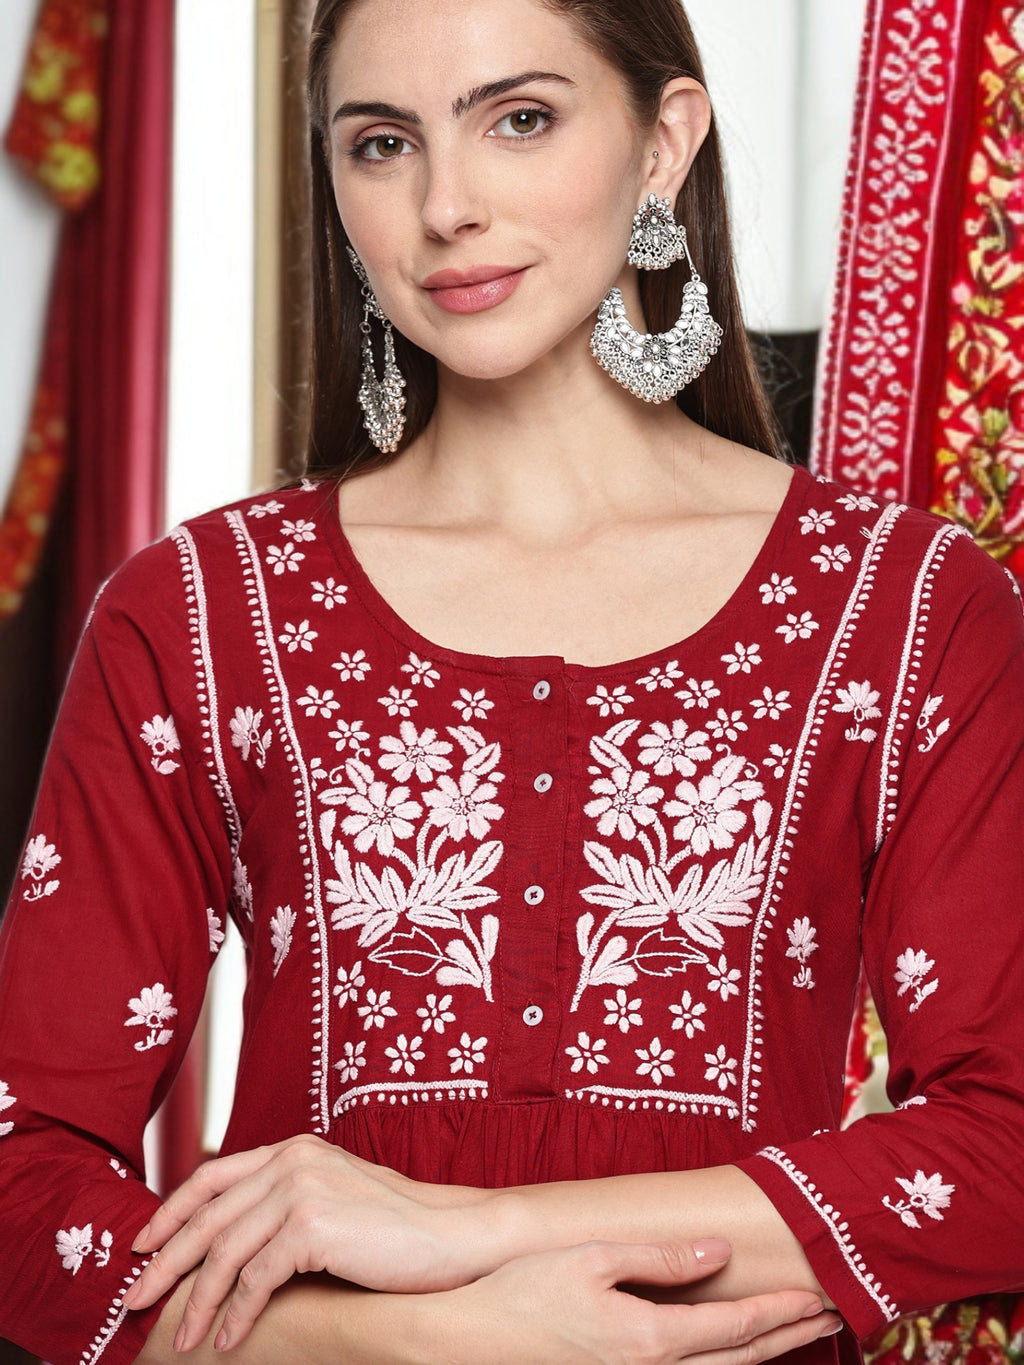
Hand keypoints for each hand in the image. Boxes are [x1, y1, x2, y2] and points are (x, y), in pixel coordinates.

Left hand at [122, 1135, 497, 1351]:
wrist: (452, 1236)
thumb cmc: (395, 1227)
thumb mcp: (331, 1197)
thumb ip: (284, 1202)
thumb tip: (229, 1239)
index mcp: (293, 1148)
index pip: (212, 1176)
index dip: (171, 1212)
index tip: (142, 1245)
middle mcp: (292, 1160)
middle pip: (208, 1215)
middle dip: (166, 1262)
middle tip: (136, 1300)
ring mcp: (302, 1188)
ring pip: (226, 1252)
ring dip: (197, 1302)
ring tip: (181, 1341)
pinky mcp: (314, 1225)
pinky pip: (256, 1279)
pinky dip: (236, 1314)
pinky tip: (227, 1339)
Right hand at [433, 1240, 841, 1363]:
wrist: (466, 1346)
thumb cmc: (524, 1295)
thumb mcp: (592, 1259)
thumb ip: (659, 1257)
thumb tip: (718, 1252)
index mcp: (650, 1341)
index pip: (736, 1330)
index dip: (781, 1312)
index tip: (818, 1297)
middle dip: (787, 1337)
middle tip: (828, 1314)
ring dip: (763, 1358)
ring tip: (794, 1335)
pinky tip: (730, 1358)